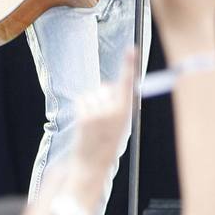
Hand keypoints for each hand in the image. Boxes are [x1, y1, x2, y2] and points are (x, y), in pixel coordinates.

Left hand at [71, 48, 136, 175]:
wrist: (91, 165)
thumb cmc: (107, 142)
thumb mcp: (120, 123)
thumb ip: (118, 104)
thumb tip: (110, 86)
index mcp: (125, 112)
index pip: (127, 84)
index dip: (129, 65)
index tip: (131, 49)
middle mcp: (112, 111)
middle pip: (107, 87)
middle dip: (105, 95)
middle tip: (103, 117)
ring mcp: (97, 114)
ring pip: (94, 93)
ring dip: (93, 103)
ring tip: (94, 122)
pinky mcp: (83, 117)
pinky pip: (83, 99)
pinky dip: (83, 106)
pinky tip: (85, 120)